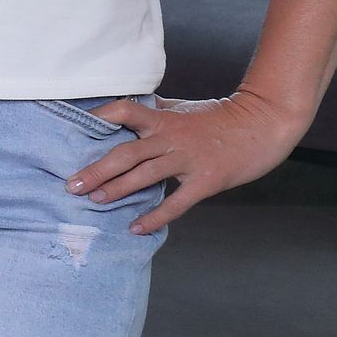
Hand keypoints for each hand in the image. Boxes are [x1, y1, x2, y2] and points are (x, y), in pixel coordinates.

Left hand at [72, 90, 308, 231]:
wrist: (264, 123)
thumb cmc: (221, 116)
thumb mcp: (184, 108)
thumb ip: (156, 111)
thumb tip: (128, 108)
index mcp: (163, 119)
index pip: (123, 112)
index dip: (98, 118)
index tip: (72, 131)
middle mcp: (171, 138)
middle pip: (125, 153)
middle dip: (95, 170)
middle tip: (72, 185)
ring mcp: (188, 159)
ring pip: (145, 176)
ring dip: (117, 189)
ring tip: (94, 200)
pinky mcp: (207, 180)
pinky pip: (176, 202)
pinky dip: (154, 217)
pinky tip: (136, 227)